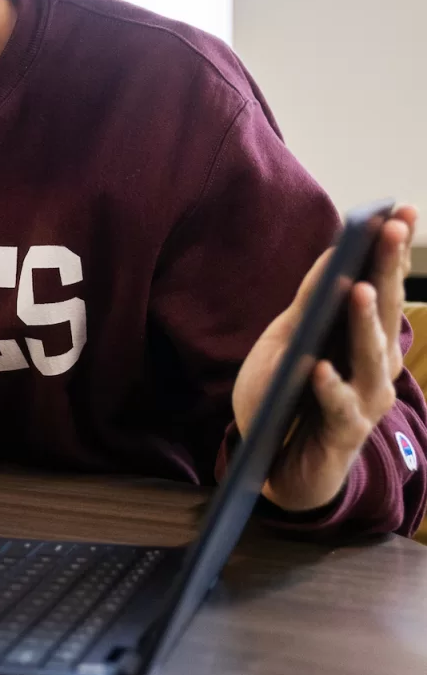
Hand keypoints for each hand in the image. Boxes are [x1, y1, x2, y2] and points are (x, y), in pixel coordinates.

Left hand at [235, 206, 417, 512]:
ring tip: (356, 287)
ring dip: (362, 321)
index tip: (400, 210)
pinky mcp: (343, 432)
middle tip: (392, 229)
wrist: (273, 464)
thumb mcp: (290, 341)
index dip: (391, 250)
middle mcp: (375, 366)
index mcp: (363, 337)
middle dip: (387, 270)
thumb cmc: (285, 396)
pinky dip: (329, 386)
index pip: (380, 286)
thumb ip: (313, 303)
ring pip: (369, 356)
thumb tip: (334, 252)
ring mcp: (364, 399)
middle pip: (382, 312)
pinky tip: (320, 368)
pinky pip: (337, 406)